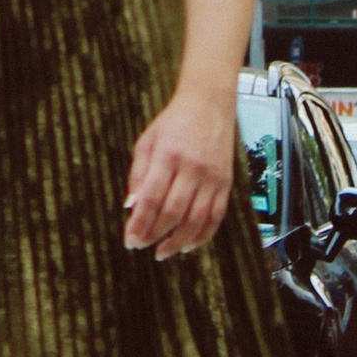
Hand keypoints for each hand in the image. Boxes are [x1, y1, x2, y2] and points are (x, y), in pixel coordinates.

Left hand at [124, 87, 239, 258]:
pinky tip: (189, 245)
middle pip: (174, 212)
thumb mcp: (147, 141)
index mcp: (168, 155)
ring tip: (163, 252)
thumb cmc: (174, 122)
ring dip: (178, 241)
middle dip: (155, 234)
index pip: (152, 198)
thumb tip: (131, 206)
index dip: (140, 223)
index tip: (130, 239)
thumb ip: (138, 174)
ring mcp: (212, 177)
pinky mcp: (225, 183)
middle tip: (142, 245)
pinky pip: (216, 216)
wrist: (209, 104)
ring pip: (196, 219)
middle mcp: (192, 168)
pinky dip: (203, 235)